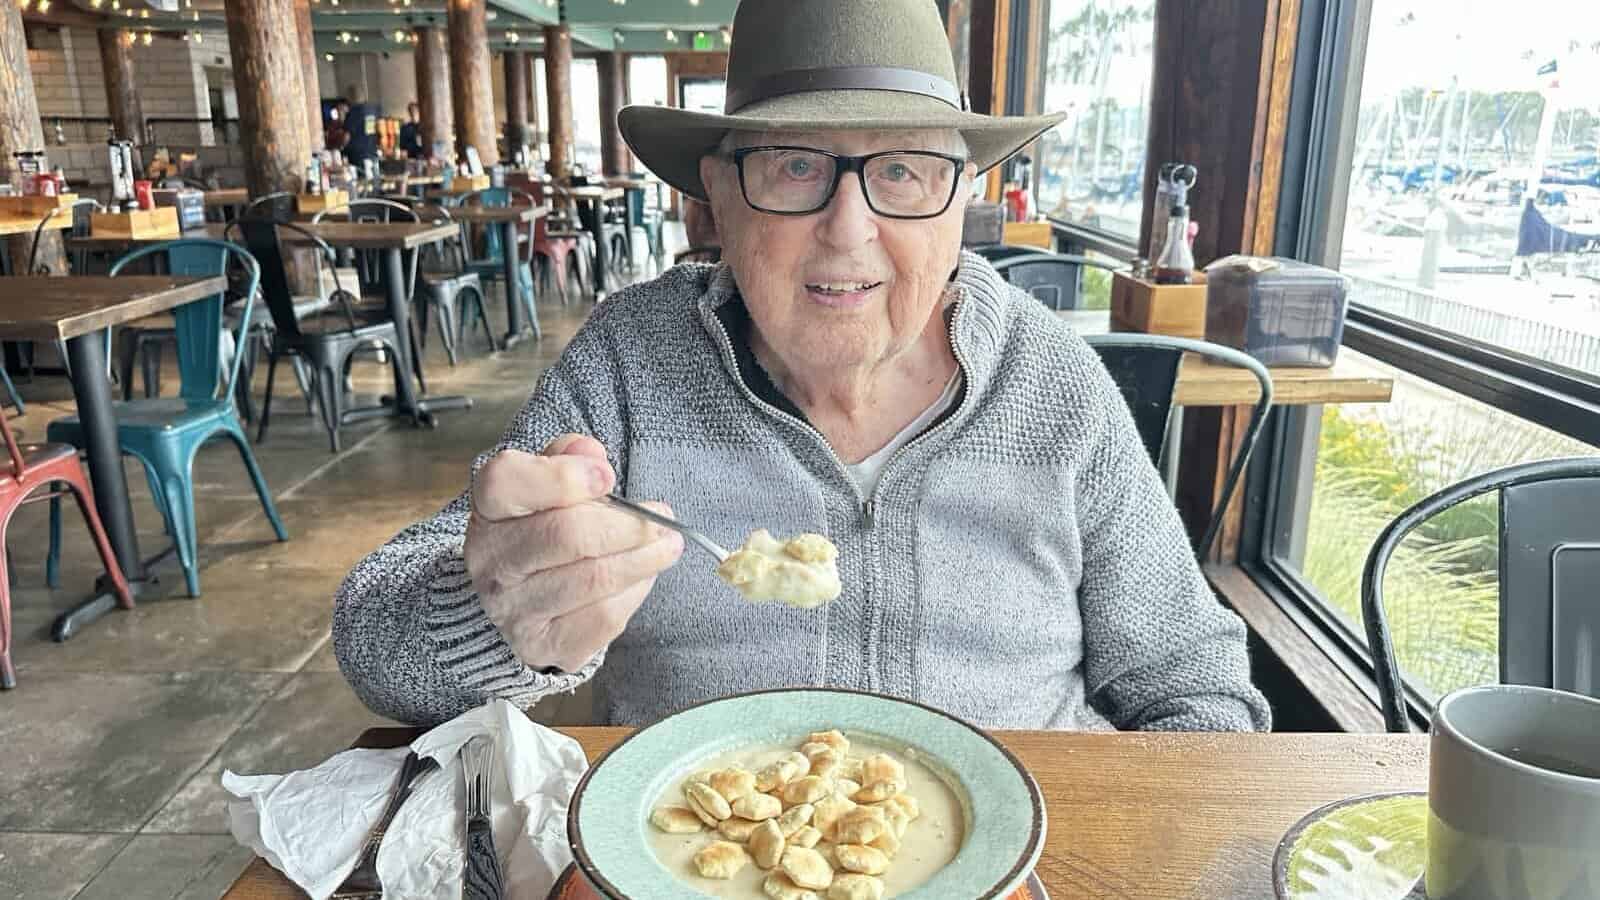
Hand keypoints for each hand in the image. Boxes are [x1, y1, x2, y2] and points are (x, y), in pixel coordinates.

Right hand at [465, 434, 683, 671]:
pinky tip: (644, 576)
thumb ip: (566, 460)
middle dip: (627, 524)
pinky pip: (603, 617)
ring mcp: (513, 609)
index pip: (507, 482)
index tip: (608, 476)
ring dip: (645, 558)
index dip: (562, 477)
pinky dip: (635, 592)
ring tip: (669, 544)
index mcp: (488, 510)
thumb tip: (591, 454)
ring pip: (593, 578)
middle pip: (566, 534)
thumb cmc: (542, 531)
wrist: (520, 602)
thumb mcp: (546, 485)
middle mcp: (491, 561)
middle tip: (661, 516)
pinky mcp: (543, 645)